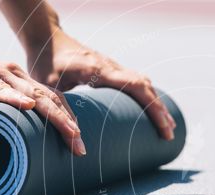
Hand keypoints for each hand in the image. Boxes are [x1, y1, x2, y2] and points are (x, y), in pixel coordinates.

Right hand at [0, 44, 86, 155]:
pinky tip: (28, 106)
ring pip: (33, 93)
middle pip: (51, 99)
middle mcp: (16, 76)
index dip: (68, 121)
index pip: (53, 102)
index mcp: (20, 85)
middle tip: (80, 147)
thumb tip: (8, 153)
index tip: (79, 144)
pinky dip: (14, 96)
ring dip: (52, 114)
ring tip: (68, 132)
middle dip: (68, 124)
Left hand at [27, 31, 176, 139]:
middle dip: (160, 111)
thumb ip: (62, 110)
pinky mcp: (110, 68)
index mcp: (99, 70)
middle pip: (145, 86)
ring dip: (157, 104)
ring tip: (166, 125)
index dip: (153, 108)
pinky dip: (148, 96)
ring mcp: (112, 66)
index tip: (163, 127)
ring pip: (143, 83)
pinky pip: (136, 81)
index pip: (136, 87)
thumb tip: (75, 140)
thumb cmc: (44, 62)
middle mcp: (110, 66)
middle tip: (169, 135)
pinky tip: (151, 109)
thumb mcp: (48, 87)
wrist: (45, 36)